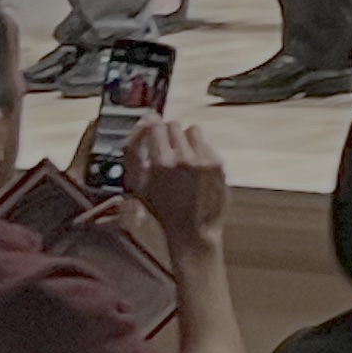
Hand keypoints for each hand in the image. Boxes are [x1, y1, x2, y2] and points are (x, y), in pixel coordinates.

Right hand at [120, 116, 229, 261]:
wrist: (192, 229)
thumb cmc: (162, 208)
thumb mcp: (136, 184)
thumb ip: (133, 152)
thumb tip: (142, 123)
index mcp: (158, 164)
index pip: (155, 125)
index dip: (152, 123)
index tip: (151, 122)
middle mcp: (181, 159)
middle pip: (173, 125)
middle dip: (167, 133)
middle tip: (166, 147)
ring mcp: (202, 160)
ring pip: (192, 130)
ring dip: (186, 138)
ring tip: (182, 157)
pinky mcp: (218, 163)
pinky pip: (207, 143)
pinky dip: (200, 150)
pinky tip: (195, 167)